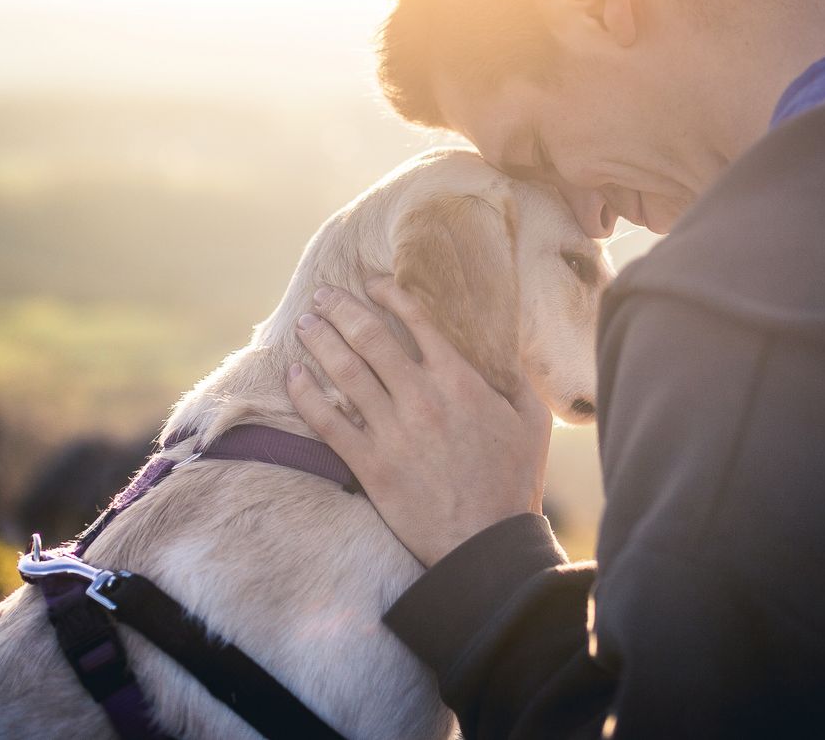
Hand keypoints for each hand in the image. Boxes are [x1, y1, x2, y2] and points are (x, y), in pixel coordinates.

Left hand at [286, 277, 552, 566]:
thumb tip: (501, 347)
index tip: (371, 283)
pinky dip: (306, 395)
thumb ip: (514, 378)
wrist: (487, 542)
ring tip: (304, 325)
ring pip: (344, 372)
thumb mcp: (530, 420)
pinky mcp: (370, 465)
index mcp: (459, 380)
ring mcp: (392, 431)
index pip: (416, 321)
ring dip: (320, 341)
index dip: (389, 295)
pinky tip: (294, 376)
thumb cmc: (514, 481)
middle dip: (341, 310)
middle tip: (323, 296)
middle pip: (369, 338)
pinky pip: (328, 422)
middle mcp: (421, 397)